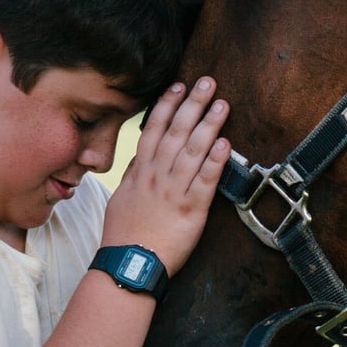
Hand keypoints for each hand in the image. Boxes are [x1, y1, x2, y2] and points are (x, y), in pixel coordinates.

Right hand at [101, 77, 229, 274]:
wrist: (129, 264)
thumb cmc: (124, 234)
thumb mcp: (121, 198)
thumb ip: (133, 175)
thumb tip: (140, 157)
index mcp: (141, 171)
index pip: (153, 130)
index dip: (167, 106)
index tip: (178, 86)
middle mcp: (158, 176)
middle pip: (177, 132)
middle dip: (192, 104)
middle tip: (207, 82)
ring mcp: (175, 191)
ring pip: (193, 151)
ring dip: (209, 125)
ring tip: (222, 104)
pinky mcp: (192, 209)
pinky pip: (206, 181)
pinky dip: (216, 161)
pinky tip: (226, 144)